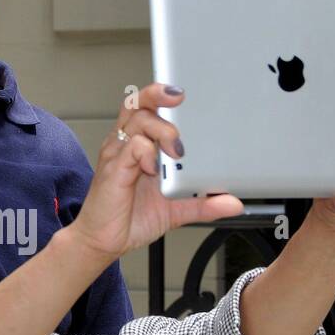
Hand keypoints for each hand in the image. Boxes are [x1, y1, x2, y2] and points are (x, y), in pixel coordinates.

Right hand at [69, 83, 243, 261]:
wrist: (103, 241)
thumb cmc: (129, 218)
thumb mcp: (176, 210)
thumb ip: (202, 204)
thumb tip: (232, 203)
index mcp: (139, 147)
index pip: (149, 108)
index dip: (163, 95)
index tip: (185, 93)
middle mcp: (126, 145)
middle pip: (138, 103)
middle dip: (159, 93)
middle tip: (179, 97)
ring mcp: (118, 155)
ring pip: (137, 120)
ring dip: (162, 129)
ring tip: (176, 150)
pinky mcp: (113, 170)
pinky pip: (131, 147)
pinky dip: (147, 153)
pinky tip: (153, 169)